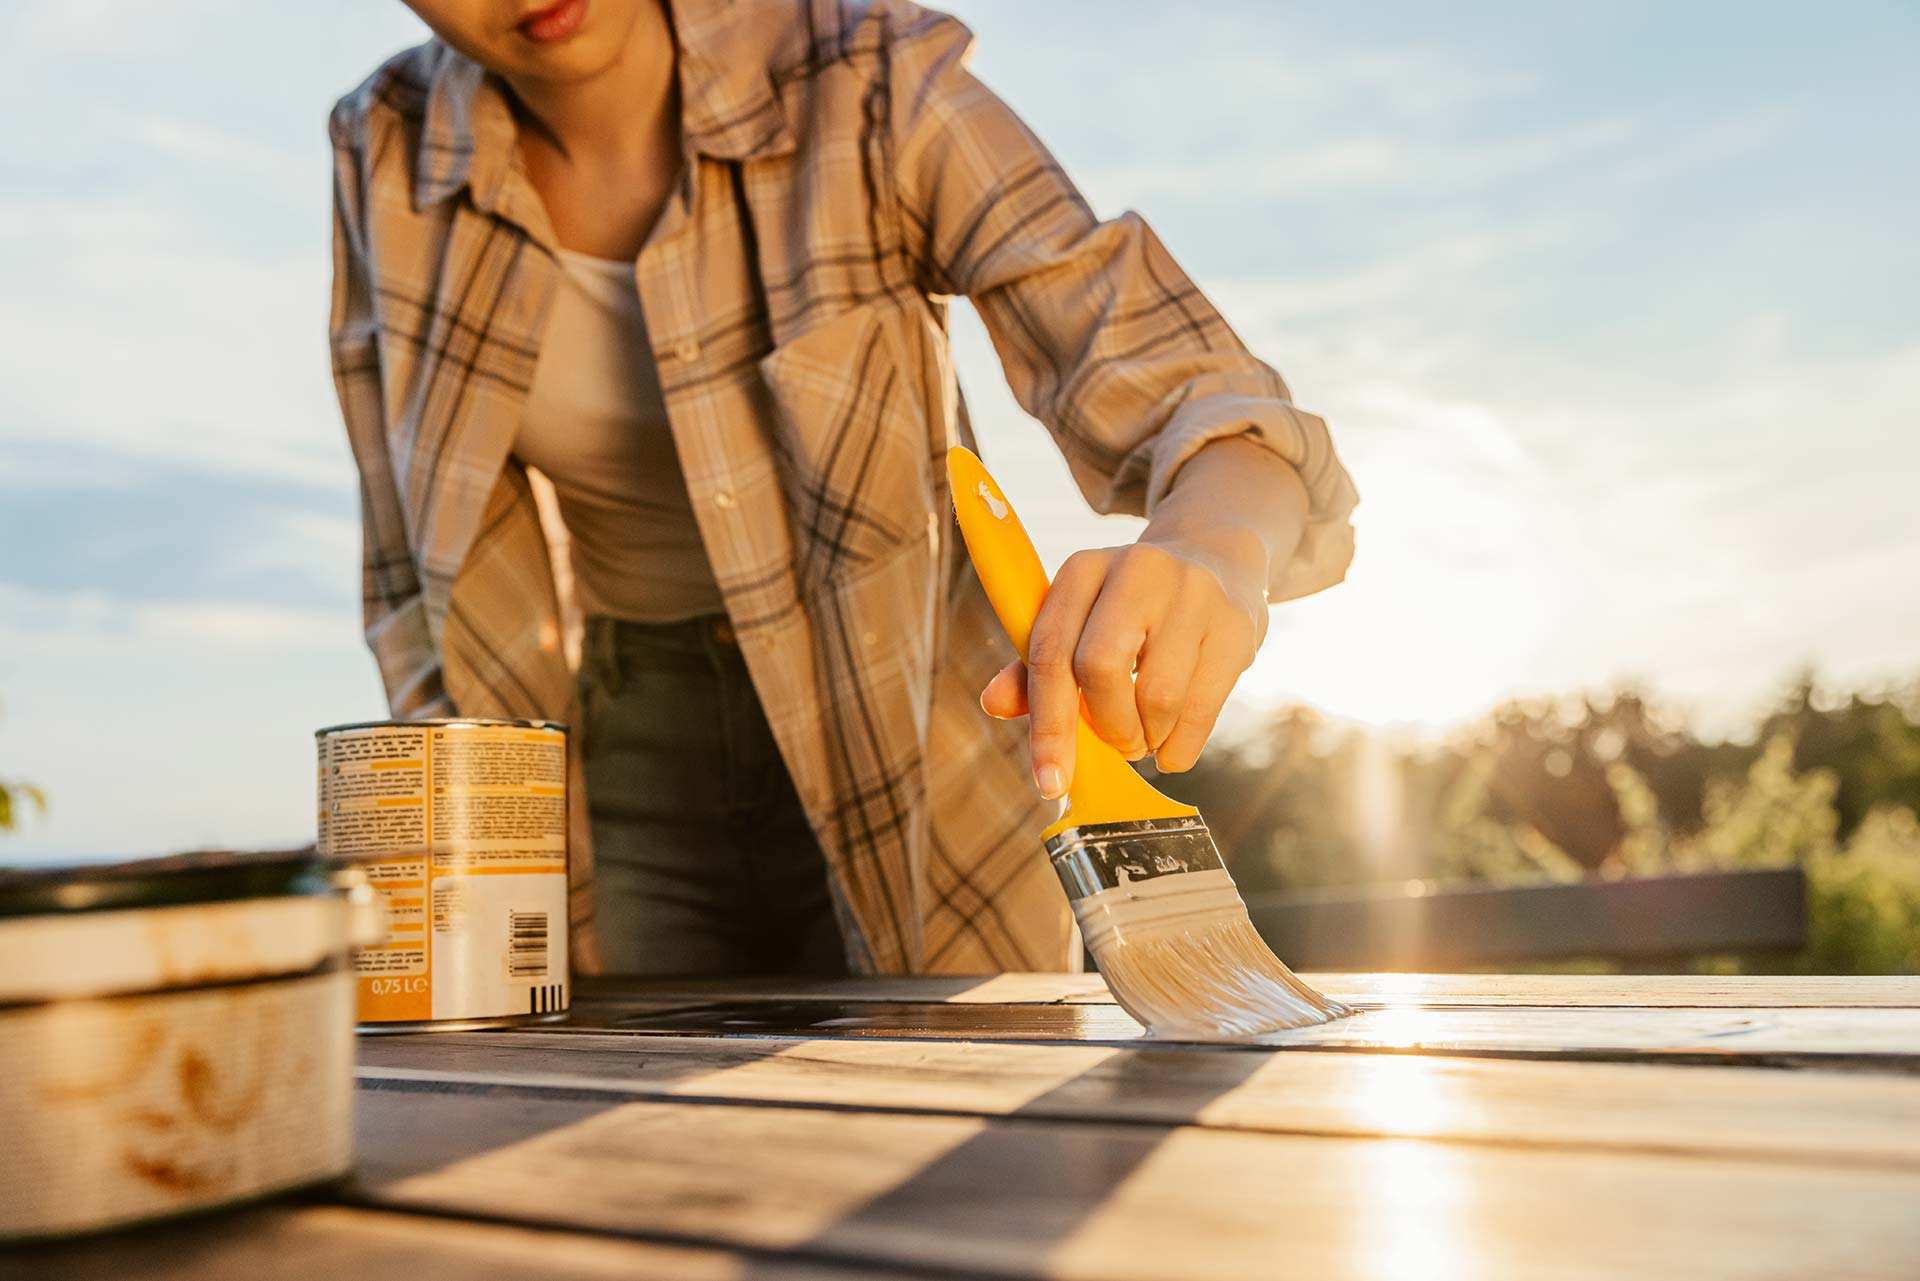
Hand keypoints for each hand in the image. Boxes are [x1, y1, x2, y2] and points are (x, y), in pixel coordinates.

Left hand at [980, 531, 1268, 797]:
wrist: (1216, 560)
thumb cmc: (1130, 608)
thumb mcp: (1080, 620)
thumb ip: (1035, 666)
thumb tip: (993, 704)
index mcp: (1084, 570)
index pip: (1050, 651)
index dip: (1047, 726)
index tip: (1050, 782)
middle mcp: (1137, 571)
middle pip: (1101, 668)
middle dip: (1105, 727)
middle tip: (1115, 745)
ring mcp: (1192, 594)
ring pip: (1157, 695)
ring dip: (1146, 738)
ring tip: (1145, 737)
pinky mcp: (1235, 625)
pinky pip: (1203, 708)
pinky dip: (1181, 746)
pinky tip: (1172, 747)